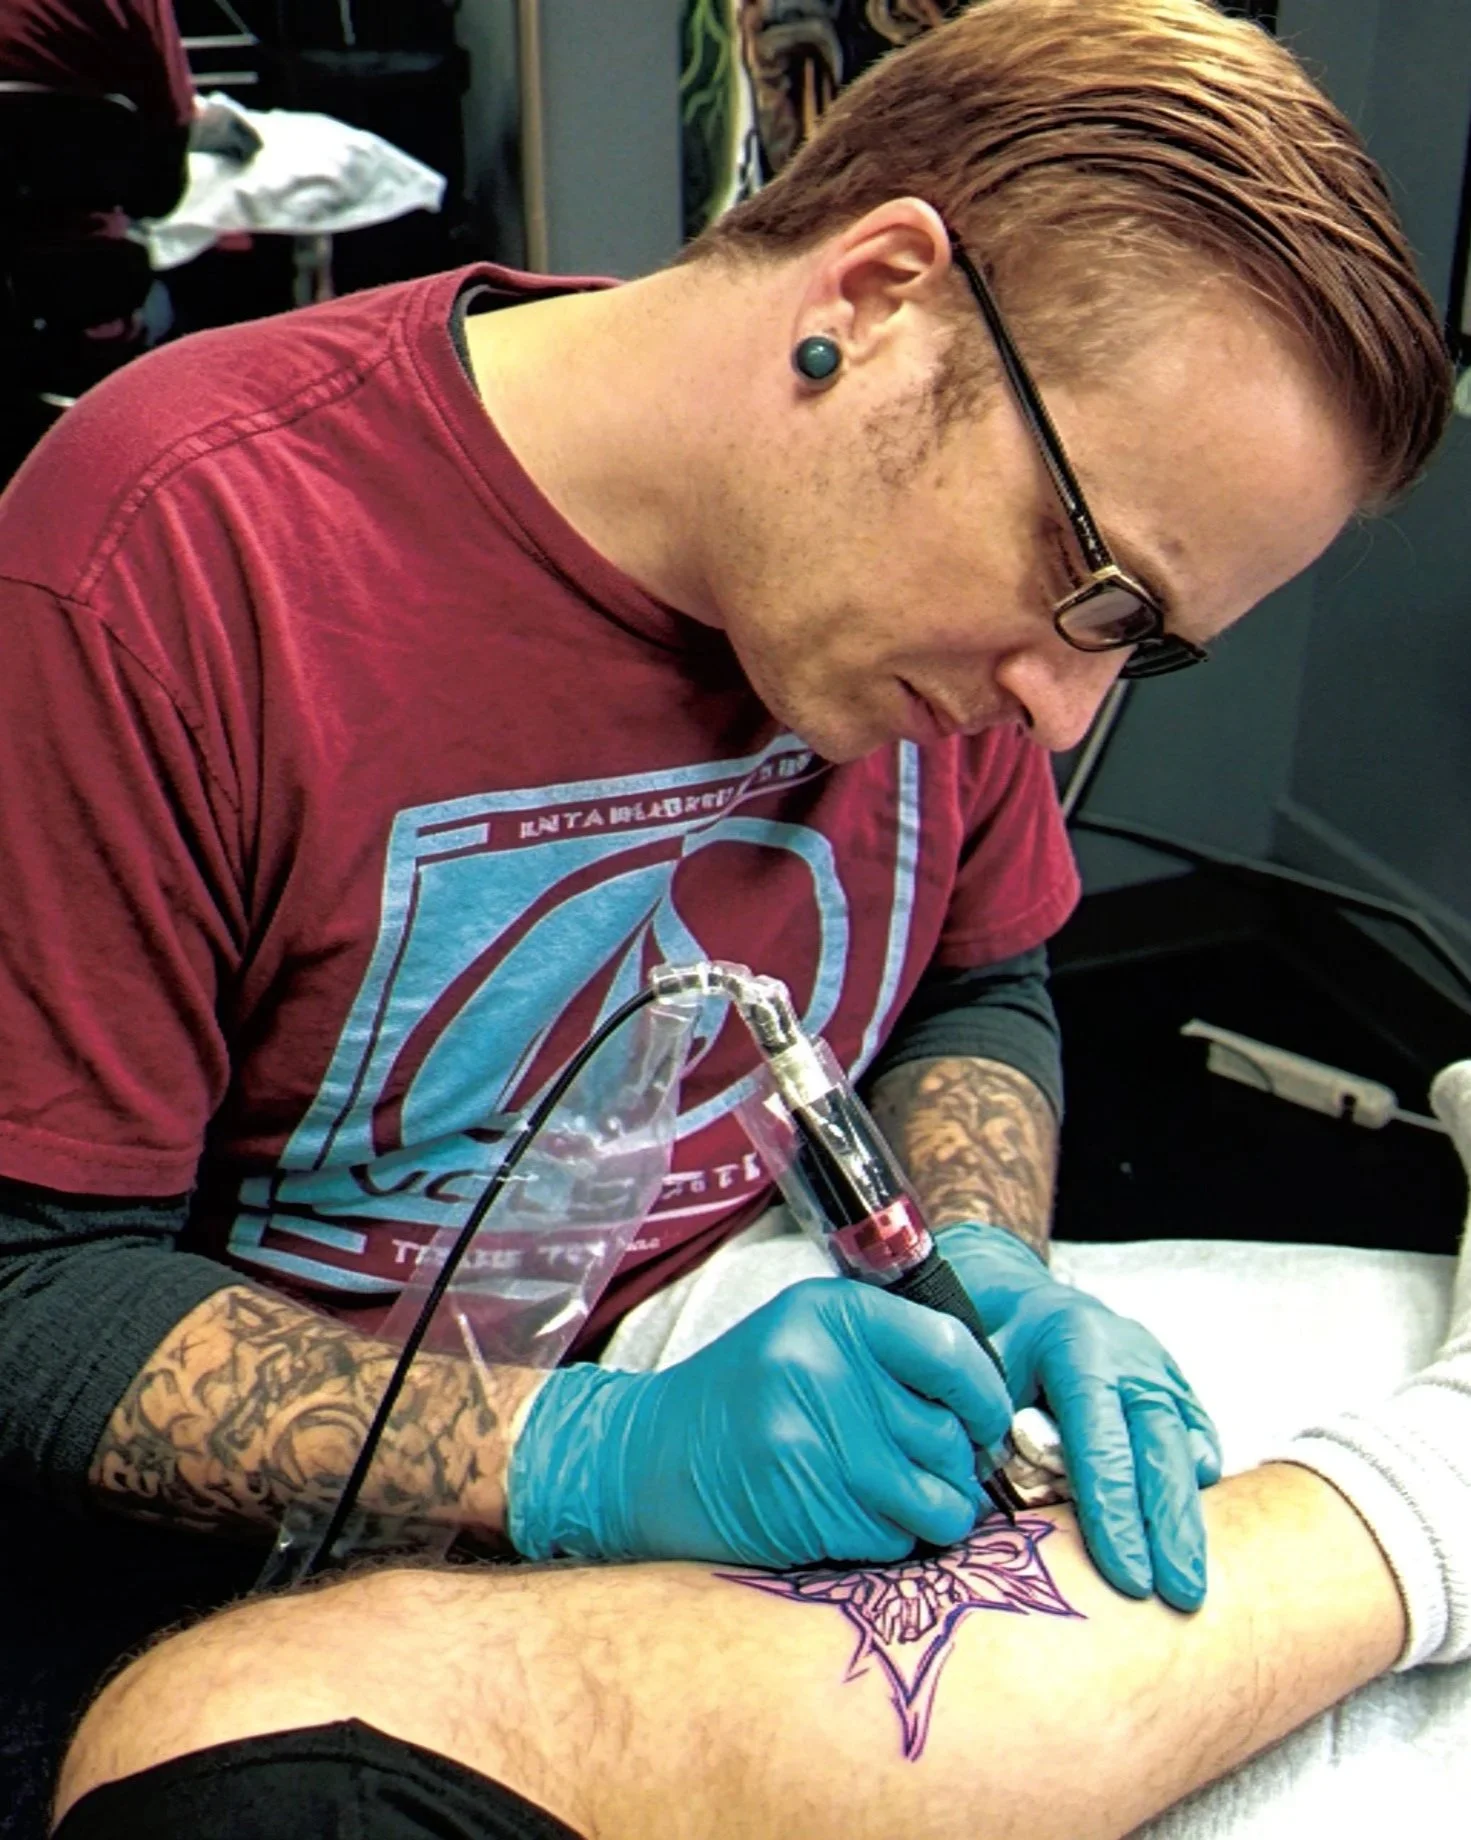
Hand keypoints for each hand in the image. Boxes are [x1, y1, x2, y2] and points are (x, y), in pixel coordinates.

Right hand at [506, 1277, 1015, 1568]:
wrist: (649, 1457)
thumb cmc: (745, 1396)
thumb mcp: (808, 1336)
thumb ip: (889, 1349)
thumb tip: (991, 1398)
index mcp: (833, 1313)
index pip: (953, 1350)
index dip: (986, 1396)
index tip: (984, 1421)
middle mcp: (825, 1368)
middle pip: (951, 1436)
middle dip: (956, 1466)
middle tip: (930, 1468)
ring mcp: (814, 1440)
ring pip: (936, 1497)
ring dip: (931, 1510)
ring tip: (894, 1496)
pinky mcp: (806, 1506)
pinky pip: (895, 1538)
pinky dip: (887, 1539)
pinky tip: (846, 1514)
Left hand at [937, 1222, 1222, 1610]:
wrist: (1016, 1293)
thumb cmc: (987, 1332)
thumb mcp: (971, 1369)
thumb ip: (982, 1432)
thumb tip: (986, 1515)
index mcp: (1079, 1345)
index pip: (1103, 1441)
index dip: (1115, 1513)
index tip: (1127, 1577)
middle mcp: (1131, 1356)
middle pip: (1161, 1449)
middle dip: (1171, 1529)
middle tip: (1181, 1598)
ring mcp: (1159, 1369)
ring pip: (1186, 1448)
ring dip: (1189, 1518)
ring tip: (1192, 1585)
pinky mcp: (1173, 1386)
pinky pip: (1194, 1439)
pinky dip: (1193, 1485)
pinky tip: (1193, 1534)